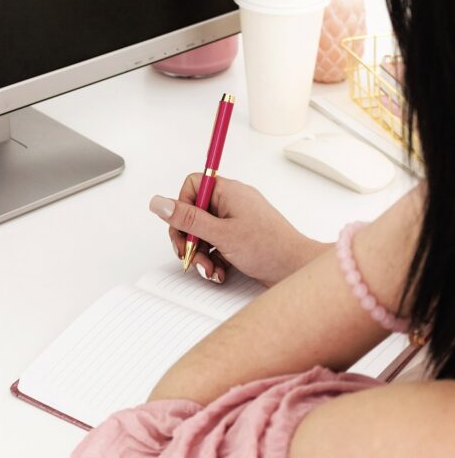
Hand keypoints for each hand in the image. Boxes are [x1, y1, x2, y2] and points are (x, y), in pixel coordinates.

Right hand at [149, 174, 326, 285]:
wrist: (297, 270)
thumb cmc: (270, 248)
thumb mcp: (221, 234)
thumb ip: (187, 219)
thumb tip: (159, 203)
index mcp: (229, 192)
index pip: (193, 185)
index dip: (182, 207)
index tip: (183, 228)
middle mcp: (233, 203)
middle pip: (194, 213)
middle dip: (189, 238)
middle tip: (189, 254)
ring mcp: (237, 222)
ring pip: (204, 233)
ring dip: (201, 254)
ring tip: (210, 269)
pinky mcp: (241, 239)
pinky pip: (217, 245)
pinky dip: (214, 260)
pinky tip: (220, 272)